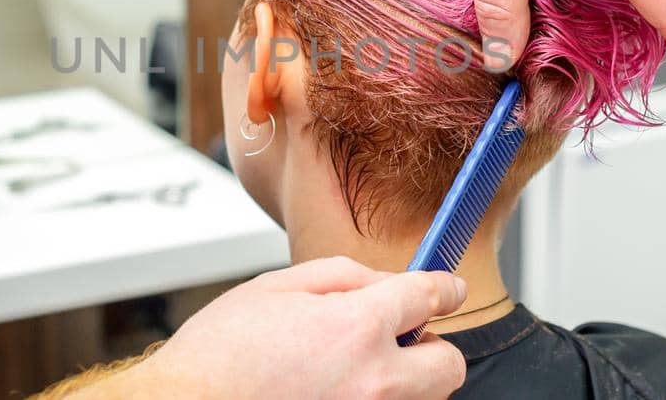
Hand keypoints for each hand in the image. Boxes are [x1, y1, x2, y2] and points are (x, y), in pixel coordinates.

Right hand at [111, 257, 467, 397]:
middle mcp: (373, 382)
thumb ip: (343, 277)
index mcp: (355, 328)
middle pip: (448, 364)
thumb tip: (387, 282)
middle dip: (429, 346)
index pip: (429, 297)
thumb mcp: (275, 287)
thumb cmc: (218, 355)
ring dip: (402, 380)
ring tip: (351, 372)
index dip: (443, 288)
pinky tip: (333, 393)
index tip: (447, 290)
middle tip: (396, 339)